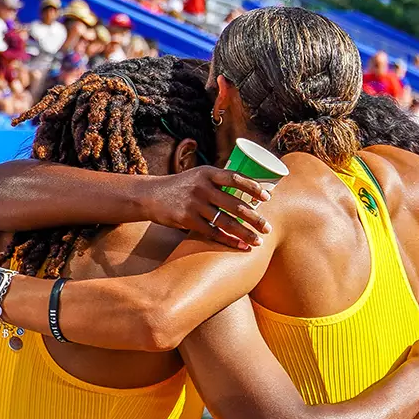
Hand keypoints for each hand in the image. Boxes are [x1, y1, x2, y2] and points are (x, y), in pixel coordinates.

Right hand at [138, 167, 272, 249]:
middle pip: (235, 204)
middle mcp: (202, 187)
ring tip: (258, 241)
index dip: (253, 187)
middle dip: (254, 218)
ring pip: (226, 221)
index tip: (267, 198)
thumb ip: (219, 182)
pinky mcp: (187, 219)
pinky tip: (240, 246)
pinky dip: (228, 240)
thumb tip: (248, 192)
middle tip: (268, 228)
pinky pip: (212, 232)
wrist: (150, 195)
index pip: (235, 178)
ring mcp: (194, 204)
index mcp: (208, 173)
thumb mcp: (198, 176)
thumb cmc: (181, 187)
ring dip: (244, 233)